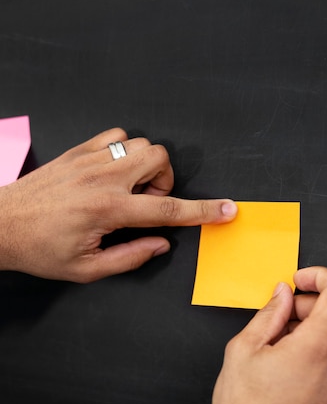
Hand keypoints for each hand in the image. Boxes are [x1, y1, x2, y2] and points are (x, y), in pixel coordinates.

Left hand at [0, 128, 236, 281]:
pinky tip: (112, 172)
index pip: (169, 211)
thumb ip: (131, 257)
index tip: (226, 209)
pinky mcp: (77, 150)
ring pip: (140, 143)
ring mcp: (89, 160)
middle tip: (147, 202)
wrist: (0, 225)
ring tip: (128, 189)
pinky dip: (123, 150)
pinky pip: (115, 135)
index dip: (204, 211)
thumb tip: (161, 244)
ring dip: (145, 166)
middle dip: (166, 181)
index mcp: (108, 210)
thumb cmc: (39, 249)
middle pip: (159, 159)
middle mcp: (102, 179)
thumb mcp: (87, 269)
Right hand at [211, 267, 326, 403]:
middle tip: (275, 316)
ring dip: (308, 326)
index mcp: (318, 345)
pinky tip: (284, 360)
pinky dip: (313, 346)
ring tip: (274, 344)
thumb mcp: (244, 349)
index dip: (320, 276)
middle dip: (306, 304)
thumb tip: (282, 293)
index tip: (298, 281)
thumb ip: (269, 313)